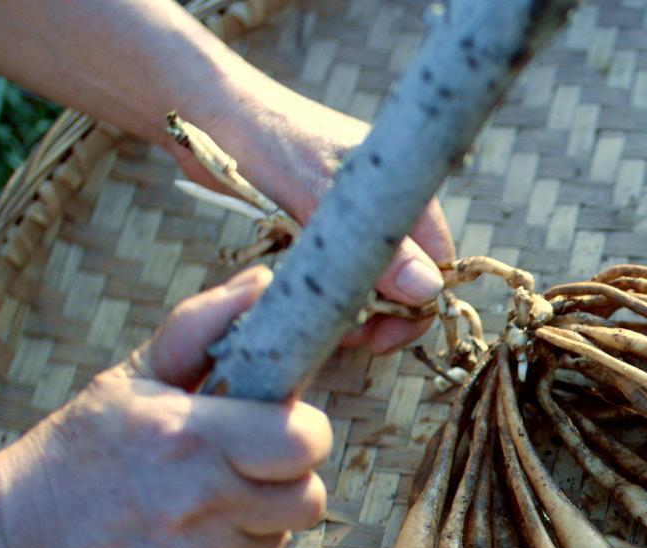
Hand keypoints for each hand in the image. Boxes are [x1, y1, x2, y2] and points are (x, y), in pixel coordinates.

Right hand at [0, 267, 332, 547]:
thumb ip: (202, 329)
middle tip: (241, 466)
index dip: (302, 432)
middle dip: (287, 478)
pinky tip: (176, 540)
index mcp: (193, 437)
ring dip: (254, 519)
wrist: (11, 542)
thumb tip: (265, 285)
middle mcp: (204, 501)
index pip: (307, 439)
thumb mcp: (130, 379)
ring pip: (279, 536)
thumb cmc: (78, 450)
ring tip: (195, 502)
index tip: (273, 427)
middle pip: (310, 495)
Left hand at [179, 82, 456, 353]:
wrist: (208, 112)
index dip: (418, 306)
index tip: (381, 337)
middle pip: (409, 279)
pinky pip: (341, 274)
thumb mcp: (319, 195)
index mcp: (402, 189)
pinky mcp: (324, 229)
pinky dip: (328, 294)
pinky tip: (305, 302)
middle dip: (384, 315)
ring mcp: (355, 219)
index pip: (438, 263)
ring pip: (373, 282)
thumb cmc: (265, 140)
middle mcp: (386, 206)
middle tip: (345, 335)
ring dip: (353, 310)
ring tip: (319, 322)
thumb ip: (376, 245)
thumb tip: (429, 290)